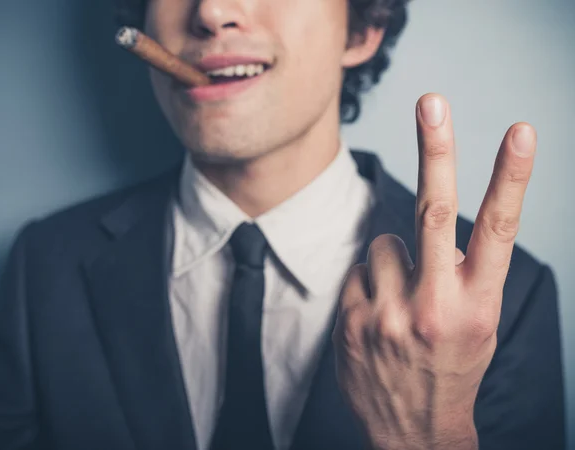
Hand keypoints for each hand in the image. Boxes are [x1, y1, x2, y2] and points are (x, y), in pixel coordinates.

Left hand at [333, 94, 536, 449]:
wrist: (411, 431)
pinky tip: (377, 316)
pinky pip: (358, 269)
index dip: (511, 178)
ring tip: (401, 300)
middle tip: (432, 101)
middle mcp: (434, 305)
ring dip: (392, 260)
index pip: (498, 230)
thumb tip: (430, 222)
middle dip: (435, 151)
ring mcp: (388, 313)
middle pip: (433, 211)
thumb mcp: (476, 324)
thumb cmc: (450, 365)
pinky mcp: (352, 318)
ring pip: (383, 243)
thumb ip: (461, 272)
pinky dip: (369, 282)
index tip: (520, 132)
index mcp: (477, 304)